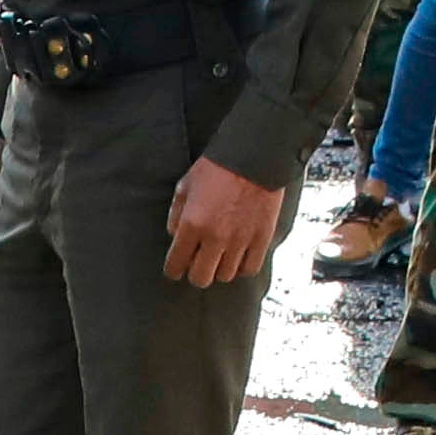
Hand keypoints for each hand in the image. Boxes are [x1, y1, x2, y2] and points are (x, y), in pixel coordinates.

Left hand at [162, 154, 285, 290]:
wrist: (253, 156)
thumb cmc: (217, 168)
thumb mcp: (185, 186)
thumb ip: (176, 215)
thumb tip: (176, 238)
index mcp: (192, 224)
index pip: (176, 265)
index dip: (174, 269)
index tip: (176, 267)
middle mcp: (215, 237)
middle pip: (200, 278)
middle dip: (196, 273)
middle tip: (198, 263)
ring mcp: (240, 240)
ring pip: (225, 276)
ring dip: (220, 268)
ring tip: (220, 256)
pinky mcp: (261, 238)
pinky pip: (249, 269)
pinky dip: (242, 266)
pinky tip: (238, 256)